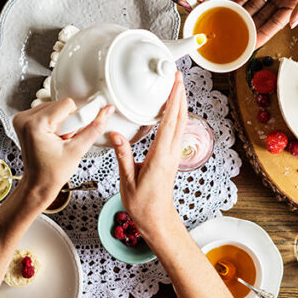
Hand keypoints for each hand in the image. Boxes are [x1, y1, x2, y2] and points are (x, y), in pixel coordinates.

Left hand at [12, 99, 113, 206]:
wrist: (39, 183)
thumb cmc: (52, 173)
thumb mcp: (77, 150)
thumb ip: (95, 128)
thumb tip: (106, 112)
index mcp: (34, 124)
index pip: (67, 104)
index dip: (77, 120)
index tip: (74, 135)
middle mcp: (24, 119)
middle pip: (60, 105)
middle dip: (69, 122)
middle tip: (65, 140)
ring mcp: (22, 119)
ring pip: (55, 107)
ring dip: (63, 122)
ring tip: (60, 140)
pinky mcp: (24, 121)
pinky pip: (48, 112)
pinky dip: (55, 122)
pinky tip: (54, 137)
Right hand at [110, 72, 187, 230]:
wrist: (157, 219)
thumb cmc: (143, 205)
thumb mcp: (127, 181)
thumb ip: (123, 156)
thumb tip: (116, 135)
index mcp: (160, 157)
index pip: (170, 122)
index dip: (174, 100)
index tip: (176, 83)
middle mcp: (171, 154)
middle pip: (180, 118)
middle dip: (180, 96)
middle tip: (178, 77)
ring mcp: (173, 156)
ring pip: (181, 124)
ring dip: (180, 105)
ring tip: (176, 88)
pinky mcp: (171, 158)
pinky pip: (177, 132)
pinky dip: (176, 117)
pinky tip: (171, 112)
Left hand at [235, 0, 297, 46]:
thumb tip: (293, 24)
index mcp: (296, 2)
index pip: (277, 22)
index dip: (265, 33)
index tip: (253, 44)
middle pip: (262, 16)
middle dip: (251, 27)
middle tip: (237, 37)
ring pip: (253, 4)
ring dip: (242, 14)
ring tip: (230, 24)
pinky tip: (230, 5)